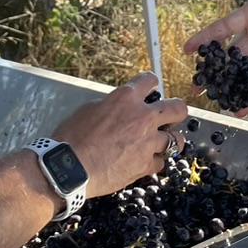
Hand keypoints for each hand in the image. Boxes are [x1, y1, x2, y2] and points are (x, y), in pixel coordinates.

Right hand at [52, 72, 187, 198]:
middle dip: (176, 110)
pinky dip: (154, 161)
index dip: (150, 84)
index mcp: (125, 98)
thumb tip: (119, 109)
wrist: (70, 167)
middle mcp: (142, 117)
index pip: (149, 81)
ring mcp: (148, 142)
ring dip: (170, 140)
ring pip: (176, 139)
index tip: (150, 89)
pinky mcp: (146, 165)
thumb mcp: (89, 109)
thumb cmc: (72, 137)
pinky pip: (161, 162)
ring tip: (162, 142)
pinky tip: (145, 161)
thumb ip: (110, 106)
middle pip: (177, 108)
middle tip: (170, 115)